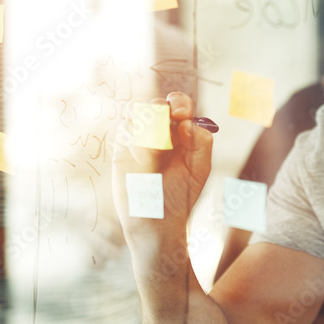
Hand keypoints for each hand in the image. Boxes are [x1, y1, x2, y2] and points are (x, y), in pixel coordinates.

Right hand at [112, 92, 213, 235]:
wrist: (157, 220)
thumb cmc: (180, 195)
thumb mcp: (199, 169)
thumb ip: (201, 144)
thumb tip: (186, 123)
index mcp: (181, 132)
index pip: (179, 104)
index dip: (179, 103)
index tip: (182, 116)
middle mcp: (160, 132)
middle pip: (156, 104)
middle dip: (161, 112)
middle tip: (166, 128)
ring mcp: (139, 139)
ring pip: (137, 111)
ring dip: (147, 126)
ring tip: (156, 151)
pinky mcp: (122, 149)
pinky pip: (125, 130)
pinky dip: (135, 142)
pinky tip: (143, 162)